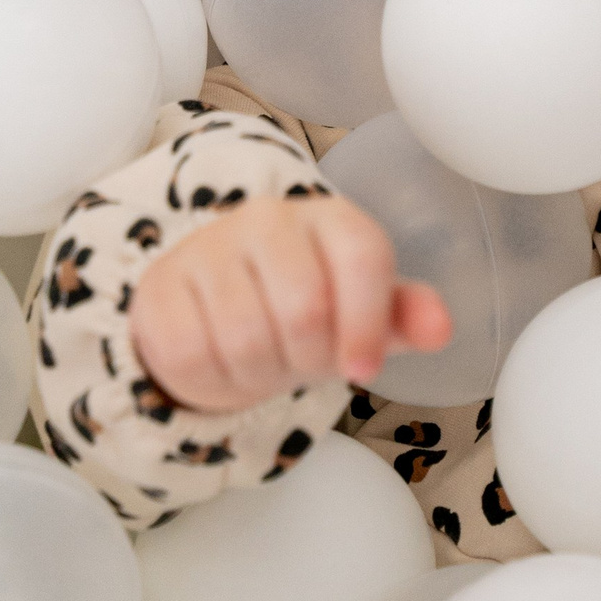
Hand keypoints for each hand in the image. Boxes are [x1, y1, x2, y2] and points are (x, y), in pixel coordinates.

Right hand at [128, 189, 453, 415]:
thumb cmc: (301, 304)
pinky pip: (191, 355)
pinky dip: (213, 382)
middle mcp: (267, 219)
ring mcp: (207, 247)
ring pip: (245, 339)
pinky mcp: (159, 287)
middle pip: (304, 310)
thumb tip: (441, 328)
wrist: (213, 302)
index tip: (361, 370)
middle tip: (300, 362)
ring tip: (263, 362)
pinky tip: (221, 364)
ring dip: (259, 376)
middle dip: (308, 360)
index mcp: (329, 219)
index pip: (362, 256)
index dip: (367, 323)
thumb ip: (402, 317)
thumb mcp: (359, 311)